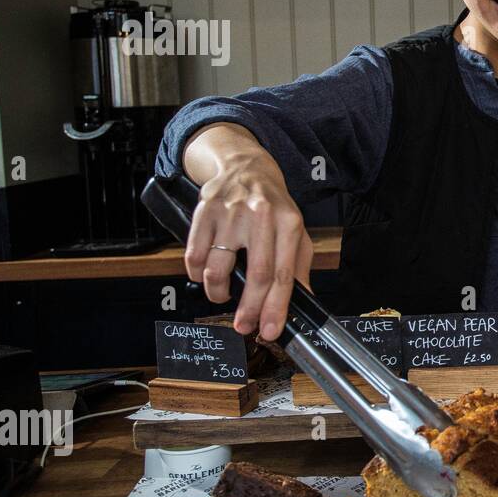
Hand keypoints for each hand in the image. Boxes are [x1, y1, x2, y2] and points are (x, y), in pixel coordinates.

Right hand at [182, 124, 312, 339]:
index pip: (284, 274)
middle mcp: (262, 216)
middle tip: (243, 326)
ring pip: (218, 269)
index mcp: (289, 223)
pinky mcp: (205, 211)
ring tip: (223, 295)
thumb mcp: (295, 231)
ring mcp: (231, 213)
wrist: (245, 167)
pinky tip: (205, 275)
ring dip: (218, 293)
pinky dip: (197, 275)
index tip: (269, 330)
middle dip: (249, 309)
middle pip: (256, 274)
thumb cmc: (273, 206)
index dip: (276, 307)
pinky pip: (194, 256)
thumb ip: (299, 266)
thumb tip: (303, 301)